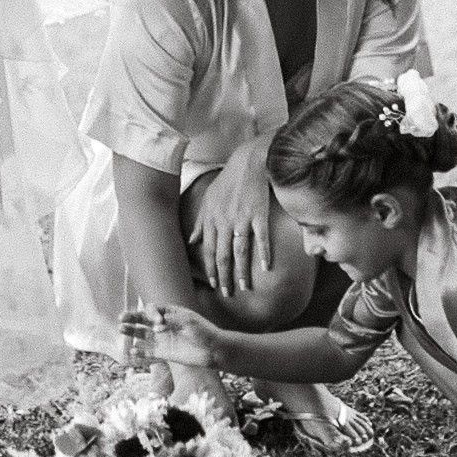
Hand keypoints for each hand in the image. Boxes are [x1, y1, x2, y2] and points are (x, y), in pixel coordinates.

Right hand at [120, 304, 227, 370]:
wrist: (213, 350)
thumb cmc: (204, 332)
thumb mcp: (190, 322)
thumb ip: (173, 321)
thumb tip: (157, 324)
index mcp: (169, 312)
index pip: (153, 309)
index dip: (152, 314)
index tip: (159, 323)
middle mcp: (162, 324)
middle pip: (143, 319)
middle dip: (132, 318)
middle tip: (122, 318)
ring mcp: (161, 338)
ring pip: (142, 334)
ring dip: (131, 332)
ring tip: (121, 329)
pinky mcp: (162, 353)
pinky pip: (147, 351)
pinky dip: (139, 351)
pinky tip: (131, 351)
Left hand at [192, 141, 273, 299]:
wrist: (248, 163)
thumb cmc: (227, 182)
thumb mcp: (208, 199)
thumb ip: (200, 222)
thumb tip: (191, 241)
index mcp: (211, 218)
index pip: (209, 250)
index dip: (210, 269)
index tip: (214, 284)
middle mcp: (224, 221)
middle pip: (223, 255)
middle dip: (224, 276)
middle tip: (228, 294)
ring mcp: (242, 218)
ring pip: (240, 251)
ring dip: (242, 271)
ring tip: (245, 288)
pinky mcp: (259, 214)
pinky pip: (261, 238)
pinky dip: (263, 253)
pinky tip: (266, 268)